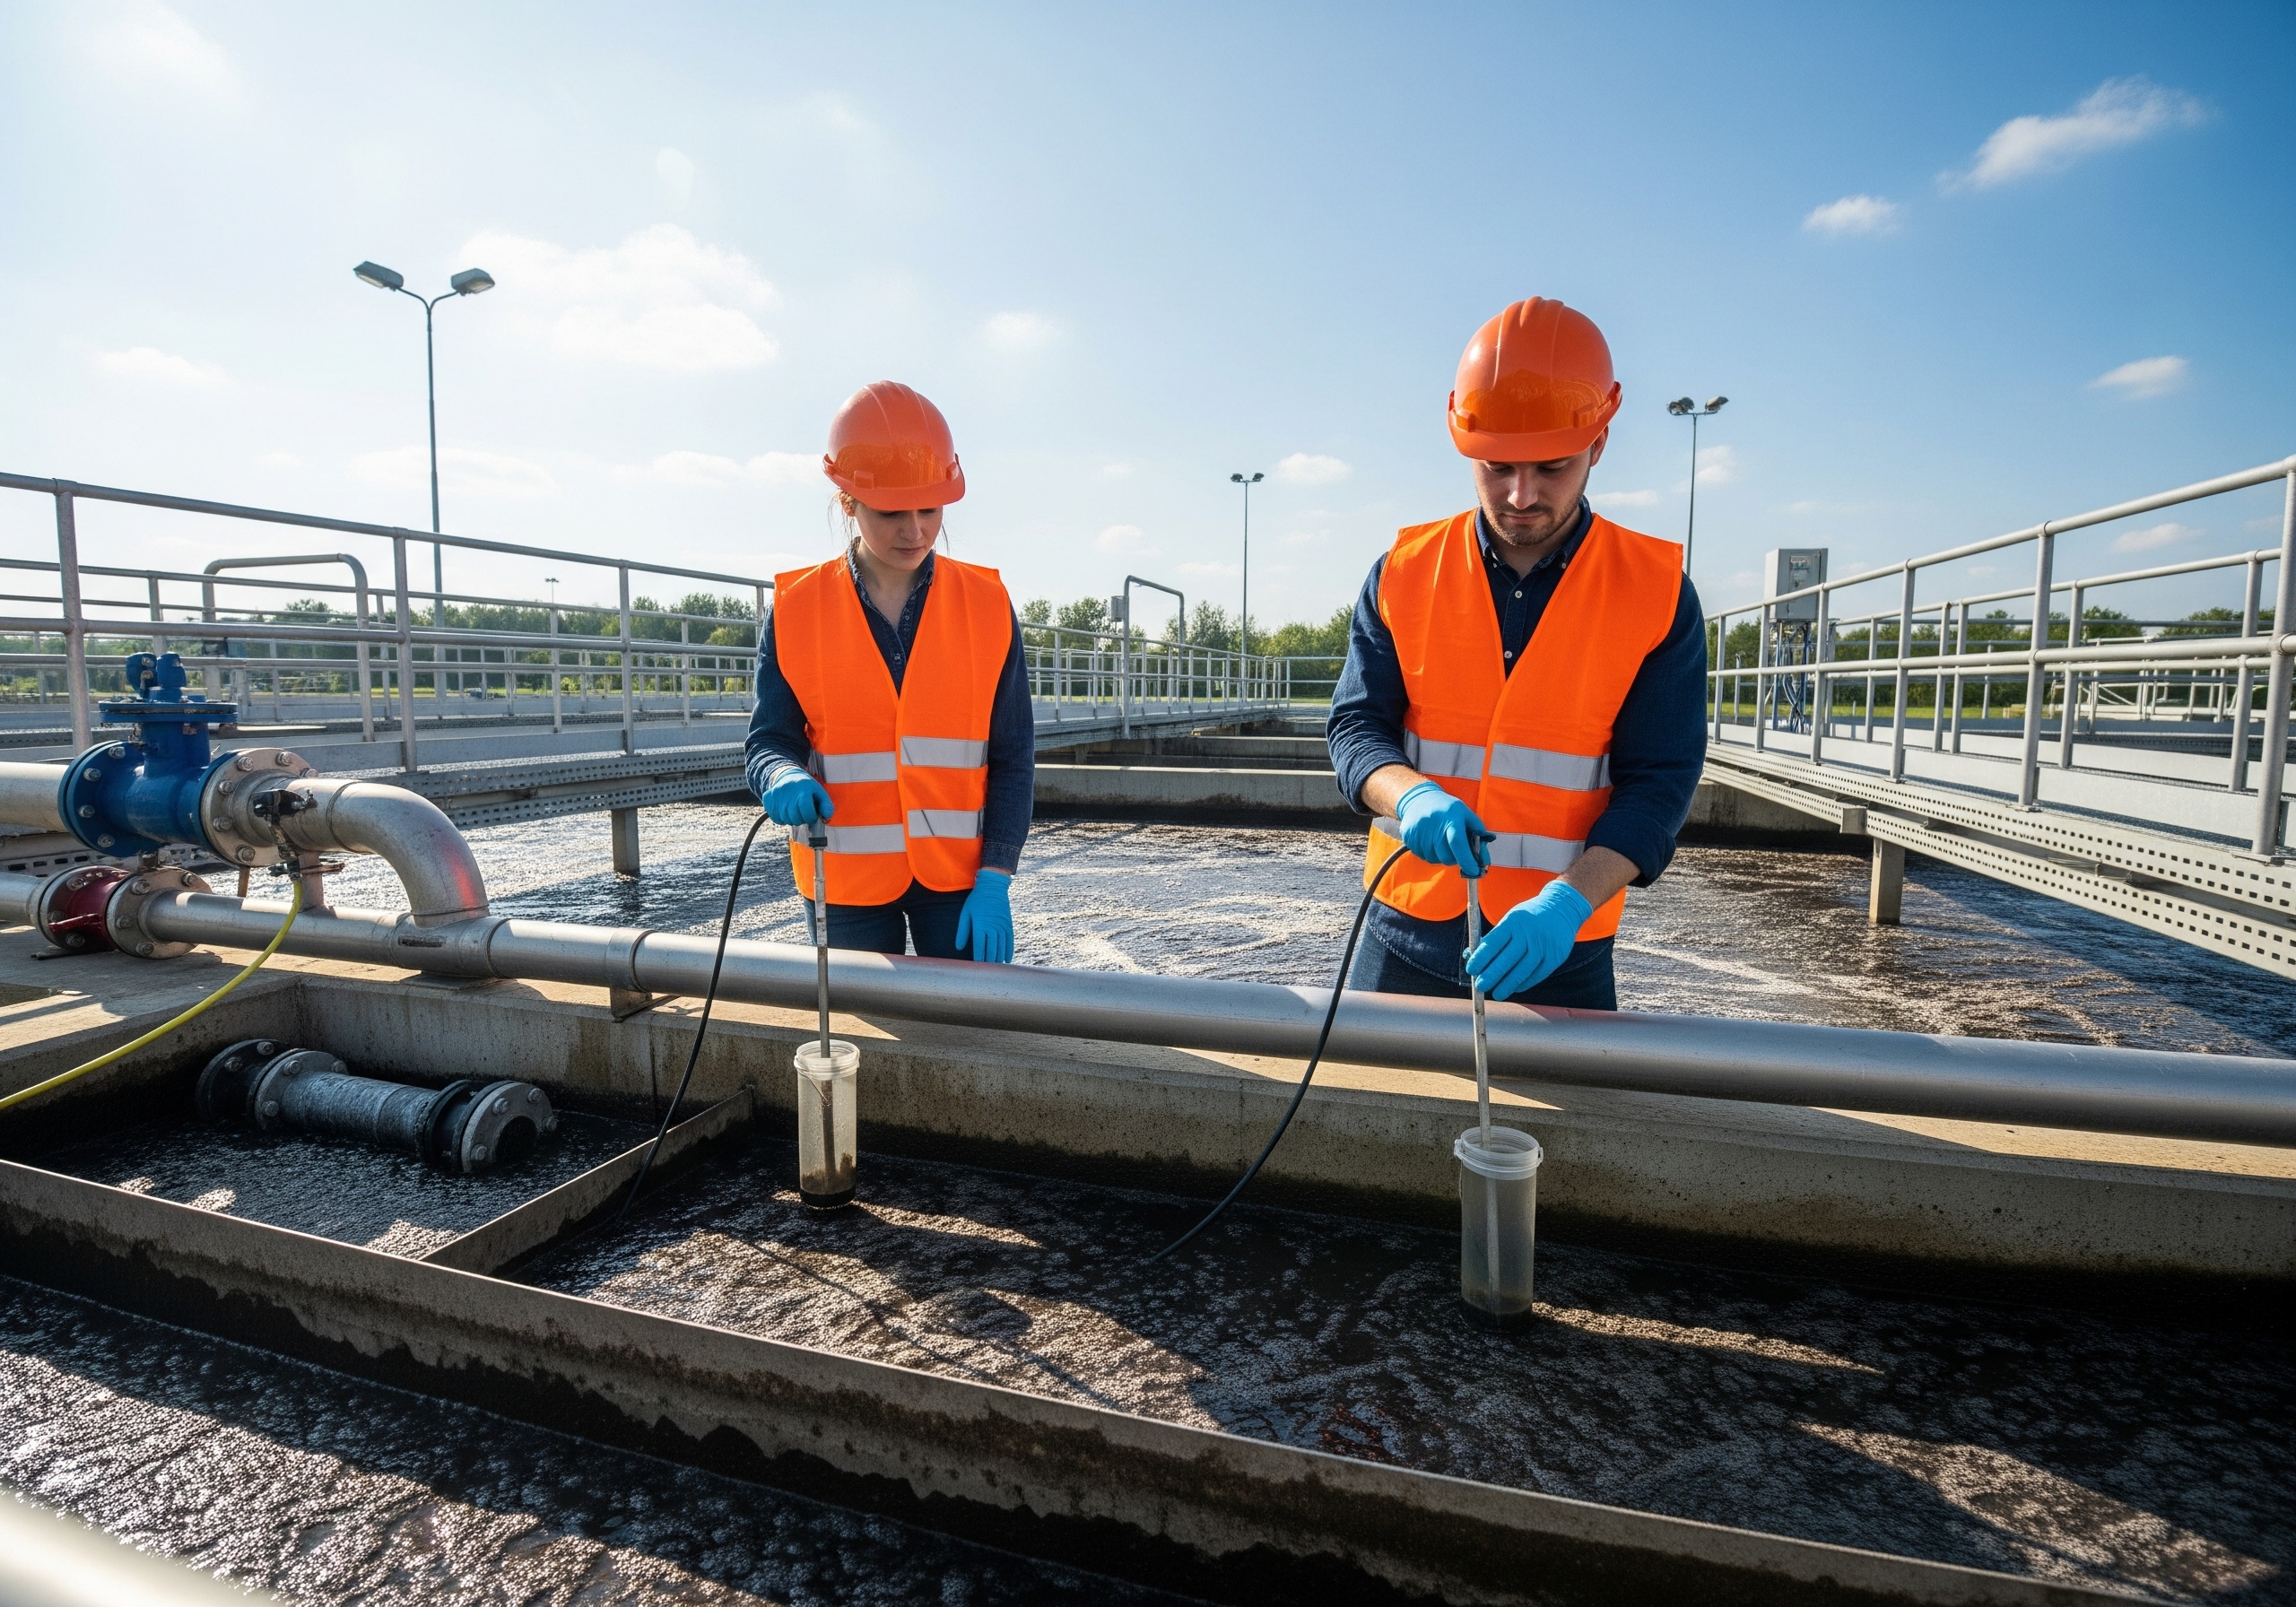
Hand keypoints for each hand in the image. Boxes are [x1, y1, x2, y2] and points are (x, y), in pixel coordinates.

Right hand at [761, 766, 832, 826]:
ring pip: (785, 819)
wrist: (787, 776)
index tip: (812, 815)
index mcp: (804, 790)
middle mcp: (788, 792)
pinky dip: (781, 818)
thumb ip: (826, 806)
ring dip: (792, 819)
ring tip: (794, 809)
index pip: (807, 813)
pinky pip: (776, 818)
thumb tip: (826, 817)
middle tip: (803, 812)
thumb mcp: (819, 792)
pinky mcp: (768, 799)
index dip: (811, 818)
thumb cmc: (806, 787)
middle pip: (796, 818)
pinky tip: (785, 810)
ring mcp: (776, 796)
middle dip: (802, 819)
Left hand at [955, 870, 1012, 963]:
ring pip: (1001, 948)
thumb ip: (962, 931)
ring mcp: (1002, 926)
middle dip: (989, 963)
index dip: (978, 959)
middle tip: (985, 974)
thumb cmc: (976, 900)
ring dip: (998, 959)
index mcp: (980, 925)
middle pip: (992, 950)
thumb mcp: (965, 913)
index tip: (976, 969)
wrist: (993, 887)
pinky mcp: (1009, 925)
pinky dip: (1009, 951)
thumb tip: (959, 948)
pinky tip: (1007, 960)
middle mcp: (993, 927)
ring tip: (995, 970)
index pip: (980, 947)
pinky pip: (1010, 941)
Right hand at [1394, 781, 1492, 875]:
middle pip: (1446, 857)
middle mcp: (1433, 825)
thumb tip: (1484, 860)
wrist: (1418, 798)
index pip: (1458, 843)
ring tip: (1439, 840)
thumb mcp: (1466, 814)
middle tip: (1453, 848)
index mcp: (1451, 818)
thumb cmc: (1447, 809)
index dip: (1467, 860)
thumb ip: (1478, 835)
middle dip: (1453, 858)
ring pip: (1433, 859)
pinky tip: (1428, 839)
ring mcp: (1419, 832)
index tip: (1474, 871)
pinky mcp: (1408, 837)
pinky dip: (1428, 852)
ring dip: (1439, 855)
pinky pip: (1421, 856)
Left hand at [1466, 881, 1593, 1000]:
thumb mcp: (1510, 920)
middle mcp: (1529, 933)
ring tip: (1497, 994)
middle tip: (1480, 986)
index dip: (1481, 958)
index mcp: (1513, 921)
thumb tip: (1470, 956)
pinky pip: (1538, 974)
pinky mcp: (1556, 956)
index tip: (1471, 970)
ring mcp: (1544, 945)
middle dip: (1492, 975)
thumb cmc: (1528, 918)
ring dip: (1508, 984)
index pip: (1493, 942)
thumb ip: (1492, 938)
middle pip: (1508, 959)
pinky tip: (1515, 988)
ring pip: (1523, 970)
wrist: (1562, 908)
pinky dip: (1525, 983)